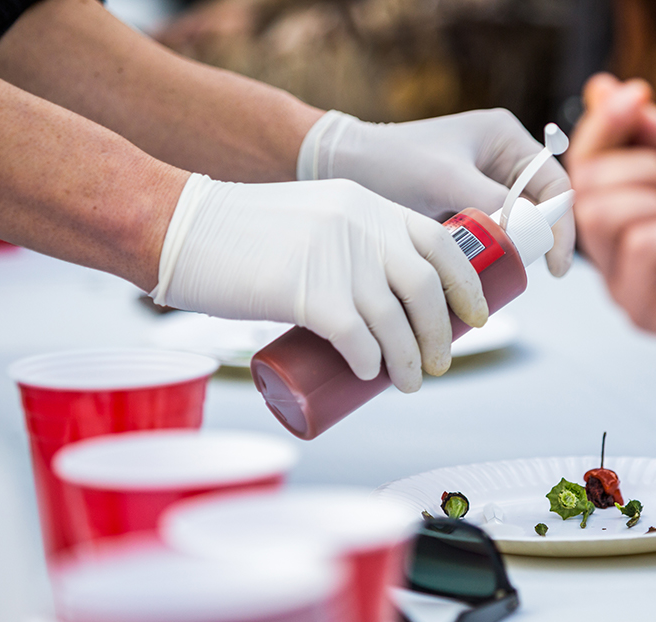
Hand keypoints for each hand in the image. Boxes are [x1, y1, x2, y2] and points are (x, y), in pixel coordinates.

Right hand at [152, 175, 487, 391]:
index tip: (476, 317)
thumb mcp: (313, 219)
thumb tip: (382, 302)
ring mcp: (336, 258)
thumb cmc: (240, 234)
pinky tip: (370, 375)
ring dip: (410, 361)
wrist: (179, 226)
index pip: (441, 242)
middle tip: (439, 363)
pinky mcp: (308, 292)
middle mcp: (360, 225)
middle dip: (442, 333)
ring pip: (396, 320)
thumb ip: (348, 245)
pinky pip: (358, 338)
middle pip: (426, 288)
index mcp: (367, 204)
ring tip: (408, 383)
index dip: (468, 284)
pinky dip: (372, 362)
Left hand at [297, 109, 575, 276]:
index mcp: (505, 137)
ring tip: (499, 277)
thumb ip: (491, 203)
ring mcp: (480, 185)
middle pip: (537, 208)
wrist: (339, 166)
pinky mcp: (460, 208)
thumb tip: (529, 234)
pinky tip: (479, 275)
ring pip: (513, 226)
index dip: (561, 225)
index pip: (553, 184)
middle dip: (536, 243)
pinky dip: (488, 255)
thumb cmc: (390, 161)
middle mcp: (498, 158)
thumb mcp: (445, 181)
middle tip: (526, 275)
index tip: (555, 264)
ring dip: (512, 252)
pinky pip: (488, 235)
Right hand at [567, 74, 655, 342]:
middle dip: (639, 170)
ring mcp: (620, 281)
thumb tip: (600, 89)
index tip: (637, 95)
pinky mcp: (641, 310)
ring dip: (654, 202)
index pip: (581, 162)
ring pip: (600, 218)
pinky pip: (638, 248)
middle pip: (582, 190)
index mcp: (616, 207)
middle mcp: (609, 247)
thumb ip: (645, 128)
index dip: (601, 126)